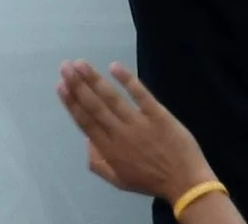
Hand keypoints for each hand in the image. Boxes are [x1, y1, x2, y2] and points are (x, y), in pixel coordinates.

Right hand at [59, 60, 220, 204]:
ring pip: (111, 98)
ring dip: (94, 79)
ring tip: (81, 64)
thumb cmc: (151, 182)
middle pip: (93, 105)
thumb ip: (97, 163)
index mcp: (108, 149)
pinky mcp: (159, 116)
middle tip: (65, 66)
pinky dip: (128, 80)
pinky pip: (140, 95)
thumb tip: (86, 142)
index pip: (85, 121)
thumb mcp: (119, 181)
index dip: (71, 102)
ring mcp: (139, 123)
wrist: (187, 185)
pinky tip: (114, 66)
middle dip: (77, 84)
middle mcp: (119, 133)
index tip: (60, 85)